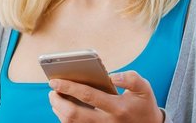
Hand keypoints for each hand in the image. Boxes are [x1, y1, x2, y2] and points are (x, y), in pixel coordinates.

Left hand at [48, 71, 163, 122]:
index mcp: (118, 108)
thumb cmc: (142, 105)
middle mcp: (107, 122)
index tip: (54, 81)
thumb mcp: (144, 89)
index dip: (69, 87)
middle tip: (51, 90)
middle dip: (58, 101)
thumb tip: (112, 76)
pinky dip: (65, 119)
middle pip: (74, 114)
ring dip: (58, 110)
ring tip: (54, 97)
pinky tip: (62, 108)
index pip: (88, 96)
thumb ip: (131, 78)